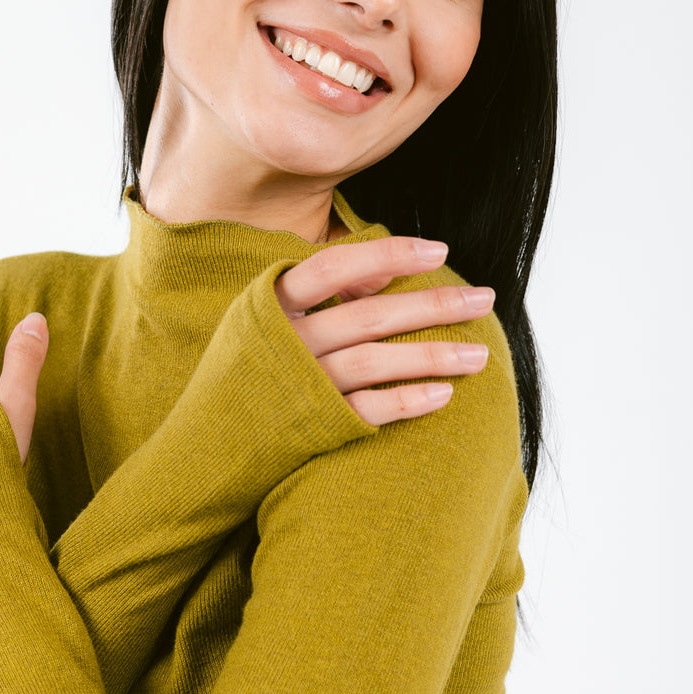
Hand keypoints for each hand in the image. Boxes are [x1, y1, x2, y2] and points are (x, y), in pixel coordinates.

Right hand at [274, 237, 495, 427]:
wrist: (208, 442)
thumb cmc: (252, 366)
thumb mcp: (268, 318)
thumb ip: (323, 291)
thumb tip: (384, 271)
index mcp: (271, 304)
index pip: (334, 267)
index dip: (387, 255)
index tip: (441, 251)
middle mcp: (286, 342)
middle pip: (368, 316)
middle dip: (433, 305)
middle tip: (485, 299)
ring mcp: (299, 385)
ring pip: (374, 362)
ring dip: (432, 356)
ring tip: (480, 356)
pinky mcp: (312, 425)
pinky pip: (366, 411)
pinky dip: (405, 402)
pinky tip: (444, 395)